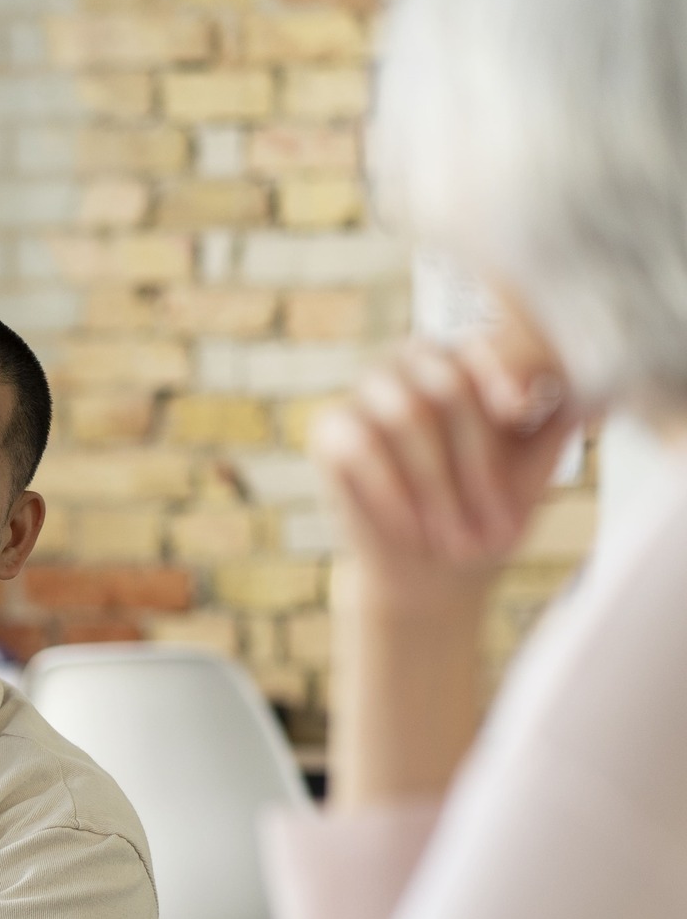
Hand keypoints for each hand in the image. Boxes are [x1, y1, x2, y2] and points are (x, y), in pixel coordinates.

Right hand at [310, 338, 579, 604]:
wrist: (432, 569)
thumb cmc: (489, 510)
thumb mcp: (534, 465)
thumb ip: (555, 421)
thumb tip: (589, 390)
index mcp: (466, 359)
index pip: (485, 349)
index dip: (503, 375)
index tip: (518, 413)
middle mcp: (412, 361)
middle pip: (447, 389)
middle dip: (477, 463)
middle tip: (497, 529)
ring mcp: (367, 392)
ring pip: (407, 417)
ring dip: (438, 486)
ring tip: (456, 540)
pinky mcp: (329, 429)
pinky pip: (360, 448)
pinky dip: (391, 492)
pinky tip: (412, 530)